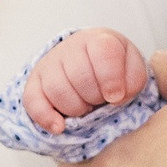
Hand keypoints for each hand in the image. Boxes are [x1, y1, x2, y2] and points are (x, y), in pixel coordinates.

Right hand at [22, 29, 150, 135]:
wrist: (90, 62)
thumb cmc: (115, 68)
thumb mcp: (133, 68)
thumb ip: (134, 80)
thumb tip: (116, 96)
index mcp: (99, 40)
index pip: (103, 52)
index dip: (110, 79)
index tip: (115, 97)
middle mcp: (70, 47)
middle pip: (80, 77)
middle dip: (94, 97)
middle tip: (100, 100)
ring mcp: (49, 63)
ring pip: (58, 91)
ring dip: (76, 109)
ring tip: (86, 106)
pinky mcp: (35, 82)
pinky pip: (32, 101)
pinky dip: (46, 117)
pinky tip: (60, 126)